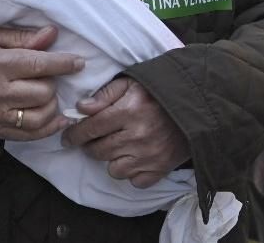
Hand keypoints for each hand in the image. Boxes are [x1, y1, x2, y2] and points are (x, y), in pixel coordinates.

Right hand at [0, 25, 83, 141]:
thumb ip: (22, 38)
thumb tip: (52, 34)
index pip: (38, 64)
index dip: (63, 63)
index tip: (79, 62)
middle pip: (43, 92)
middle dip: (52, 83)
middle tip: (46, 76)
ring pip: (40, 116)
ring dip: (51, 105)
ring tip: (47, 95)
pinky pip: (29, 135)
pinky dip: (48, 128)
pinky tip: (57, 119)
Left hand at [61, 77, 189, 187]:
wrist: (196, 107)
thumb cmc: (159, 93)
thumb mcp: (132, 83)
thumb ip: (105, 94)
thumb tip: (81, 108)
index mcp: (129, 111)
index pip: (91, 128)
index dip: (74, 134)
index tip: (67, 138)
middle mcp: (138, 136)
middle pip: (98, 151)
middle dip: (90, 146)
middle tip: (93, 140)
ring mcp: (149, 156)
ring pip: (114, 169)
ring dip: (111, 160)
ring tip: (117, 147)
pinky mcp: (160, 170)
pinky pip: (134, 181)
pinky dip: (131, 172)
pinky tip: (134, 158)